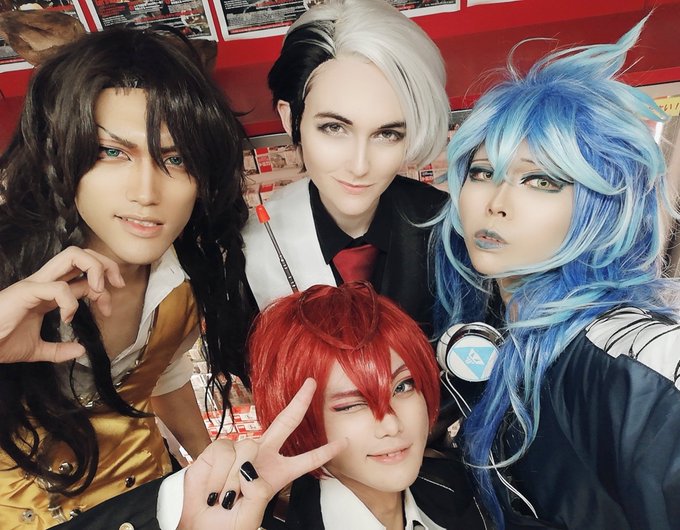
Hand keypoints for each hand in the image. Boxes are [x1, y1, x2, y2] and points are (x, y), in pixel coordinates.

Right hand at [0, 247, 124, 362]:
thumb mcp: (35, 350)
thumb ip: (58, 351)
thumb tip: (80, 351)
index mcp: (48, 292)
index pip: (83, 275)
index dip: (103, 288)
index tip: (109, 310)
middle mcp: (44, 282)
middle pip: (81, 254)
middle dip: (106, 264)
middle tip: (117, 285)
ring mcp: (36, 283)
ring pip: (72, 256)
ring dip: (95, 270)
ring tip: (99, 292)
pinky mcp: (26, 291)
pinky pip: (59, 287)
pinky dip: (71, 301)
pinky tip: (68, 318)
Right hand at [179, 379, 347, 529]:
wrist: (202, 524)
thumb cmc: (229, 523)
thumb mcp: (252, 513)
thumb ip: (256, 489)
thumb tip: (249, 469)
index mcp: (278, 473)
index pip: (307, 460)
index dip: (326, 451)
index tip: (344, 441)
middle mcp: (262, 456)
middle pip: (286, 422)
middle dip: (299, 402)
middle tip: (311, 384)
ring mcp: (240, 449)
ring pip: (248, 447)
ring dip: (234, 479)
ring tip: (225, 497)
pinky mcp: (219, 448)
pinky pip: (226, 451)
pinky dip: (219, 473)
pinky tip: (213, 487)